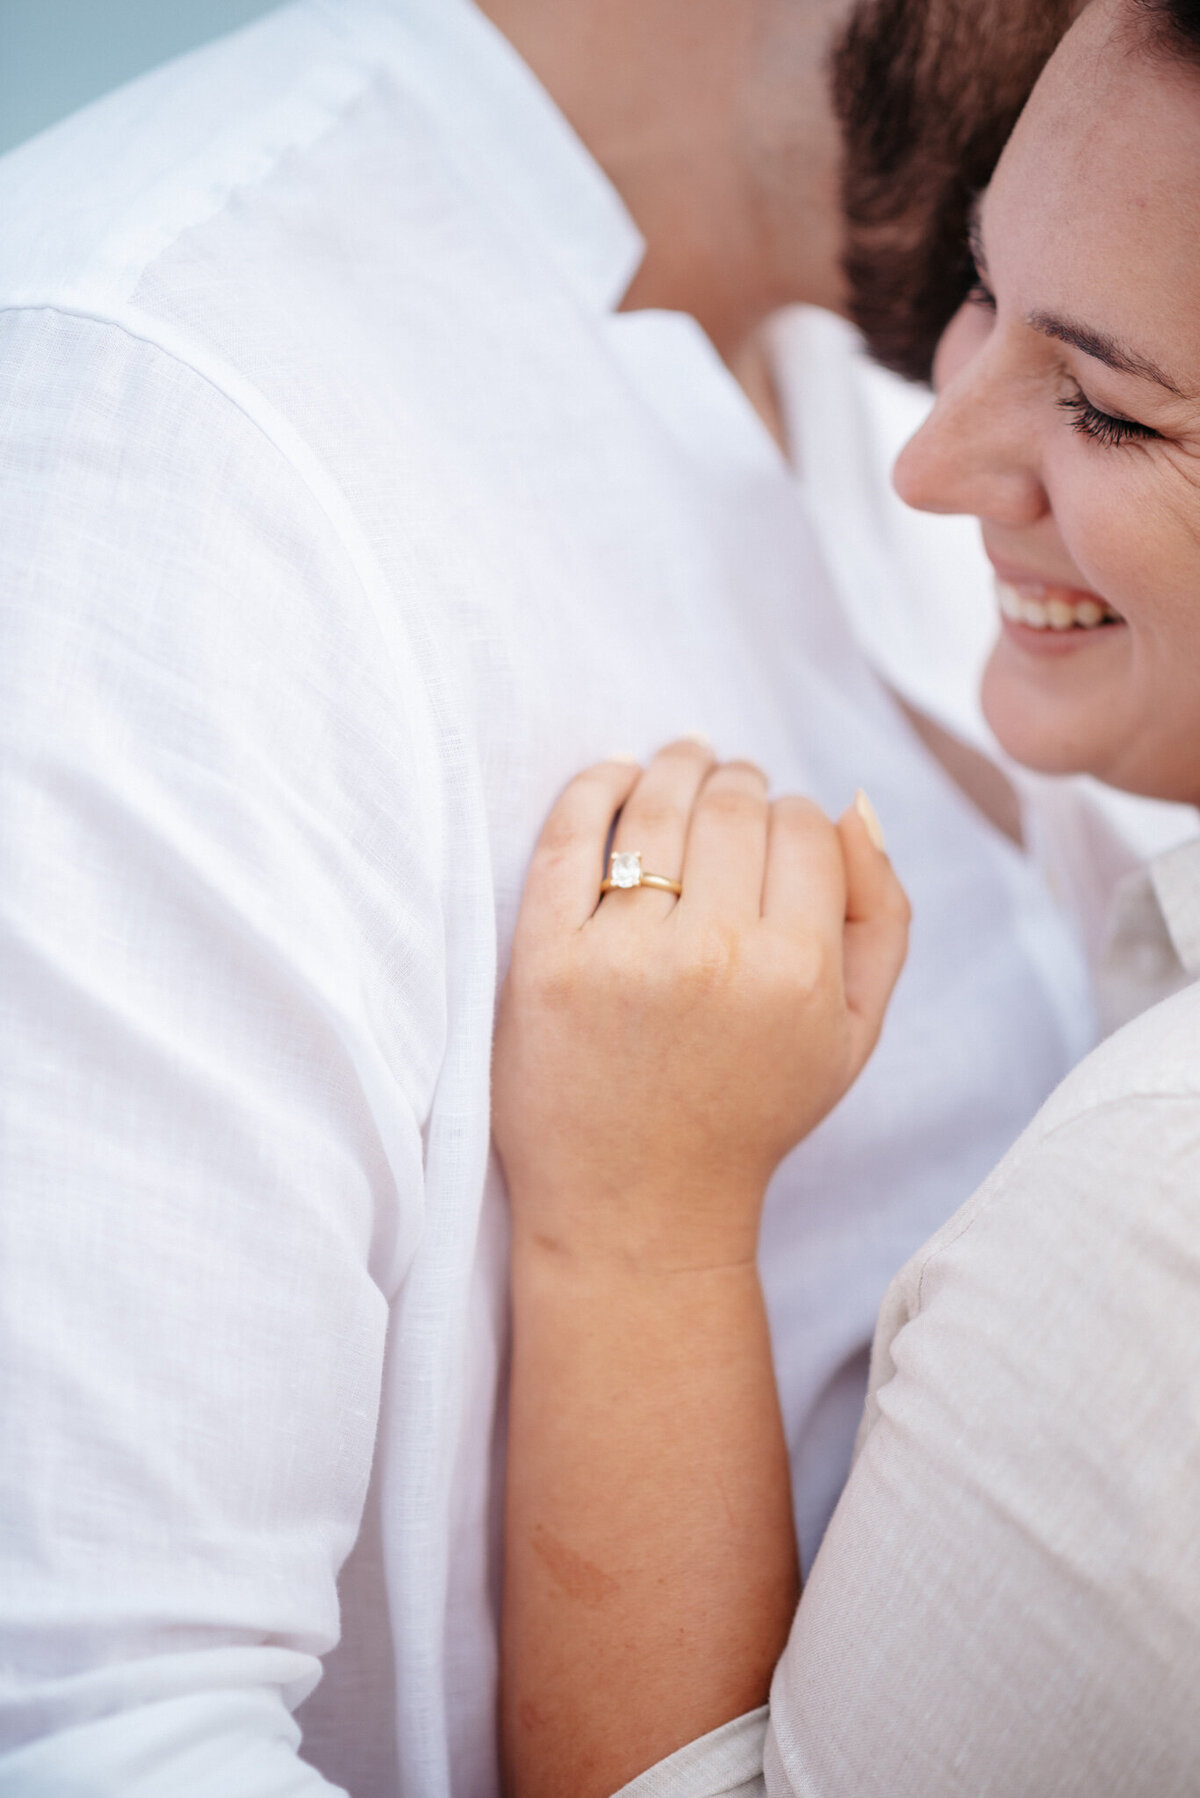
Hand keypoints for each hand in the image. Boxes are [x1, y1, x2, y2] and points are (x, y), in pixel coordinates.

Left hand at [493, 739, 909, 1273]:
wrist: (637, 1206)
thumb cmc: (751, 1112)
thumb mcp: (853, 1035)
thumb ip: (881, 918)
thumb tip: (855, 804)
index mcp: (799, 971)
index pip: (804, 825)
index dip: (792, 814)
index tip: (772, 831)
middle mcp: (716, 955)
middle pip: (733, 803)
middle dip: (737, 780)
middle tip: (726, 786)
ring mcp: (623, 955)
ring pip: (657, 804)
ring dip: (673, 766)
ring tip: (678, 764)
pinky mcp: (546, 960)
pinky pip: (569, 833)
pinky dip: (595, 785)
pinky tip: (614, 777)